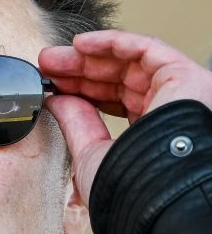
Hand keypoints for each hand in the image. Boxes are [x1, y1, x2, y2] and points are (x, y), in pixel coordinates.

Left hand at [39, 30, 211, 204]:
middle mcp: (170, 110)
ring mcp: (180, 92)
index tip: (50, 87)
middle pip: (121, 79)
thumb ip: (76, 125)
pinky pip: (147, 49)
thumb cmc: (130, 187)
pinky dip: (113, 42)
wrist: (156, 191)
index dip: (81, 91)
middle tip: (46, 66)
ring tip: (52, 58)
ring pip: (131, 62)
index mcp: (151, 133)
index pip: (115, 103)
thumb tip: (56, 101)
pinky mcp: (185, 75)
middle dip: (79, 71)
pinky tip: (81, 44)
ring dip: (88, 57)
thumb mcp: (92, 154)